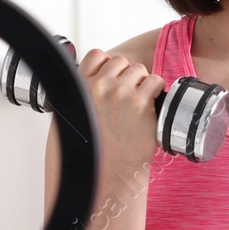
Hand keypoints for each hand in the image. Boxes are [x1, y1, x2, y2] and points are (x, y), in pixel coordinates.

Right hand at [77, 49, 164, 171]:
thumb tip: (89, 87)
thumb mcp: (72, 120)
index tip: (112, 77)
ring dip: (142, 82)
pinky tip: (150, 105)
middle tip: (128, 96)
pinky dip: (156, 90)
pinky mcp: (140, 104)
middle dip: (126, 75)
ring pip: (139, 69)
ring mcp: (120, 93)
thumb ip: (79, 99)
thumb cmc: (91, 152)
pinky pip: (155, 81)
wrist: (106, 174)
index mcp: (79, 88)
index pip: (96, 55)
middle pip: (121, 61)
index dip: (107, 64)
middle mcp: (99, 87)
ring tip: (139, 102)